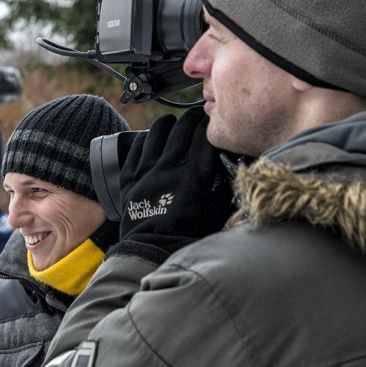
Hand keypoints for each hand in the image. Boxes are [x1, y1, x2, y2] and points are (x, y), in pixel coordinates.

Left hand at [110, 107, 235, 264]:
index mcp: (193, 176)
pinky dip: (145, 139)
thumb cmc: (185, 236)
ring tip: (172, 122)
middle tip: (197, 116)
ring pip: (156, 133)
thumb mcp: (214, 213)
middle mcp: (169, 169)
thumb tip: (235, 174)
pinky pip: (136, 148)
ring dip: (167, 123)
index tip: (216, 124)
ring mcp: (146, 171)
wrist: (152, 250)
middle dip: (192, 118)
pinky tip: (150, 138)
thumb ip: (225, 191)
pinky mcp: (129, 178)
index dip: (211, 126)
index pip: (205, 138)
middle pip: (182, 129)